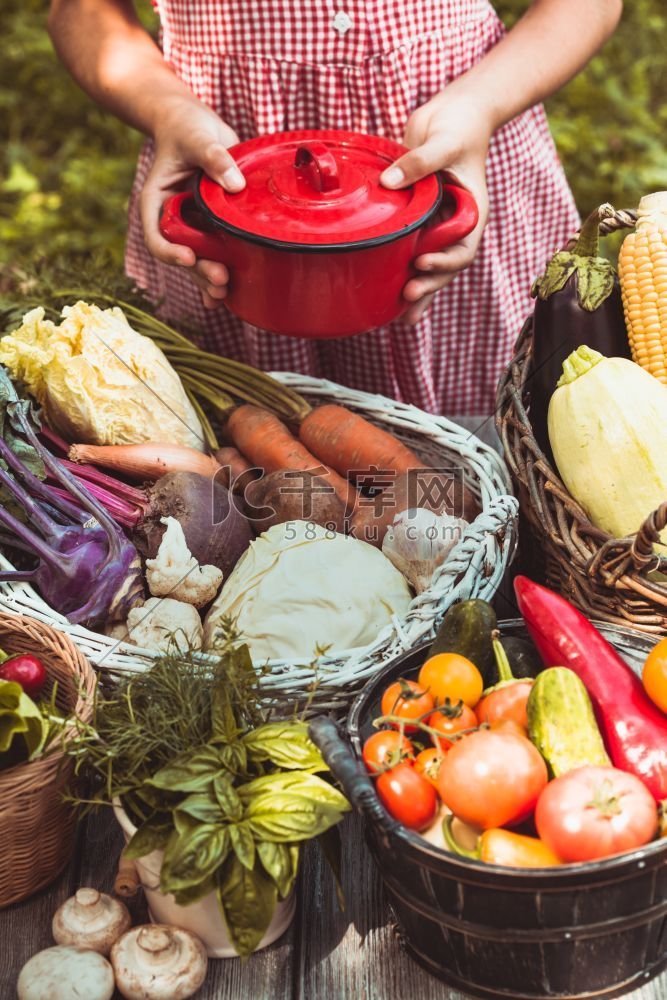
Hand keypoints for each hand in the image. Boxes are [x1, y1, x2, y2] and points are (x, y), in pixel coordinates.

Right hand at [141, 99, 244, 308]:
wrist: (196, 125)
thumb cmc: (188, 127)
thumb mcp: (198, 137)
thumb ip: (214, 157)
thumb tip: (235, 184)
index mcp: (158, 201)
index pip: (156, 234)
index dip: (170, 250)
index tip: (189, 257)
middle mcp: (173, 218)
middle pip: (181, 254)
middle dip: (199, 271)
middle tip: (220, 281)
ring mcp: (193, 224)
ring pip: (199, 259)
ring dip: (210, 277)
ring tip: (226, 292)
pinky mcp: (213, 225)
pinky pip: (216, 252)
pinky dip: (224, 272)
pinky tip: (230, 296)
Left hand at [380, 89, 491, 323]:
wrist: (456, 112)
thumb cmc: (457, 125)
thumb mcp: (441, 141)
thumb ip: (418, 162)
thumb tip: (389, 181)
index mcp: (471, 211)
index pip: (462, 247)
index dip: (444, 261)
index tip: (422, 262)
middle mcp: (455, 223)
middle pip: (445, 266)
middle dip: (429, 286)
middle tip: (407, 298)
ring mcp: (438, 223)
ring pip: (430, 265)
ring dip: (418, 290)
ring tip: (401, 317)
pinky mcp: (421, 218)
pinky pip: (413, 249)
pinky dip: (404, 271)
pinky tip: (392, 296)